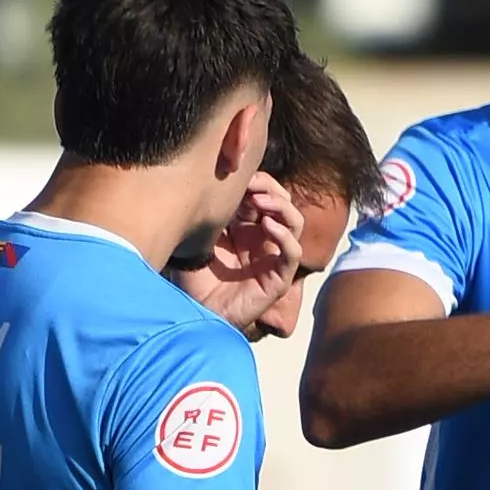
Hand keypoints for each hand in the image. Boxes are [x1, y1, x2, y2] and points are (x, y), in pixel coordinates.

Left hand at [175, 181, 307, 338]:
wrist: (195, 313)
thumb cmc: (195, 278)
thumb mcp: (202, 237)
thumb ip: (215, 213)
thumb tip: (219, 180)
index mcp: (246, 227)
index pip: (265, 194)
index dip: (257, 181)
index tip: (239, 175)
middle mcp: (263, 239)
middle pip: (283, 203)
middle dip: (269, 189)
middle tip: (251, 185)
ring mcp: (273, 257)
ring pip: (294, 224)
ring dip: (281, 207)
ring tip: (260, 202)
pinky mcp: (278, 278)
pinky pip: (292, 253)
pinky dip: (284, 237)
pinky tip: (267, 226)